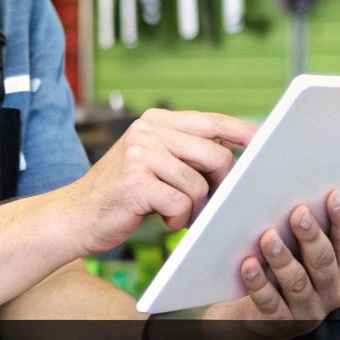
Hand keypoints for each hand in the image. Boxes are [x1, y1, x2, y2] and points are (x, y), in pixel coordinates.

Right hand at [59, 108, 256, 255]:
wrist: (74, 216)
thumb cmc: (121, 194)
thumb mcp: (151, 161)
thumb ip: (185, 152)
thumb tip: (236, 155)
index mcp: (157, 120)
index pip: (212, 121)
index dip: (243, 133)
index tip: (266, 143)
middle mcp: (148, 130)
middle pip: (216, 155)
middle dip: (219, 186)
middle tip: (206, 203)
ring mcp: (141, 153)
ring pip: (199, 185)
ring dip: (193, 208)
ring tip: (172, 212)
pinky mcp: (136, 181)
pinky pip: (181, 203)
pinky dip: (177, 219)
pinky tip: (161, 218)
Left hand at [204, 190, 339, 336]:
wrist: (257, 316)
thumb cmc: (280, 270)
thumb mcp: (299, 250)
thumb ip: (304, 228)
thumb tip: (296, 191)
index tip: (333, 195)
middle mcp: (331, 292)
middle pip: (323, 262)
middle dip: (312, 236)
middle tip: (297, 213)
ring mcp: (307, 311)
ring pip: (297, 282)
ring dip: (283, 258)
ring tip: (268, 237)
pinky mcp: (278, 323)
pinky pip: (269, 303)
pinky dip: (258, 283)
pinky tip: (248, 265)